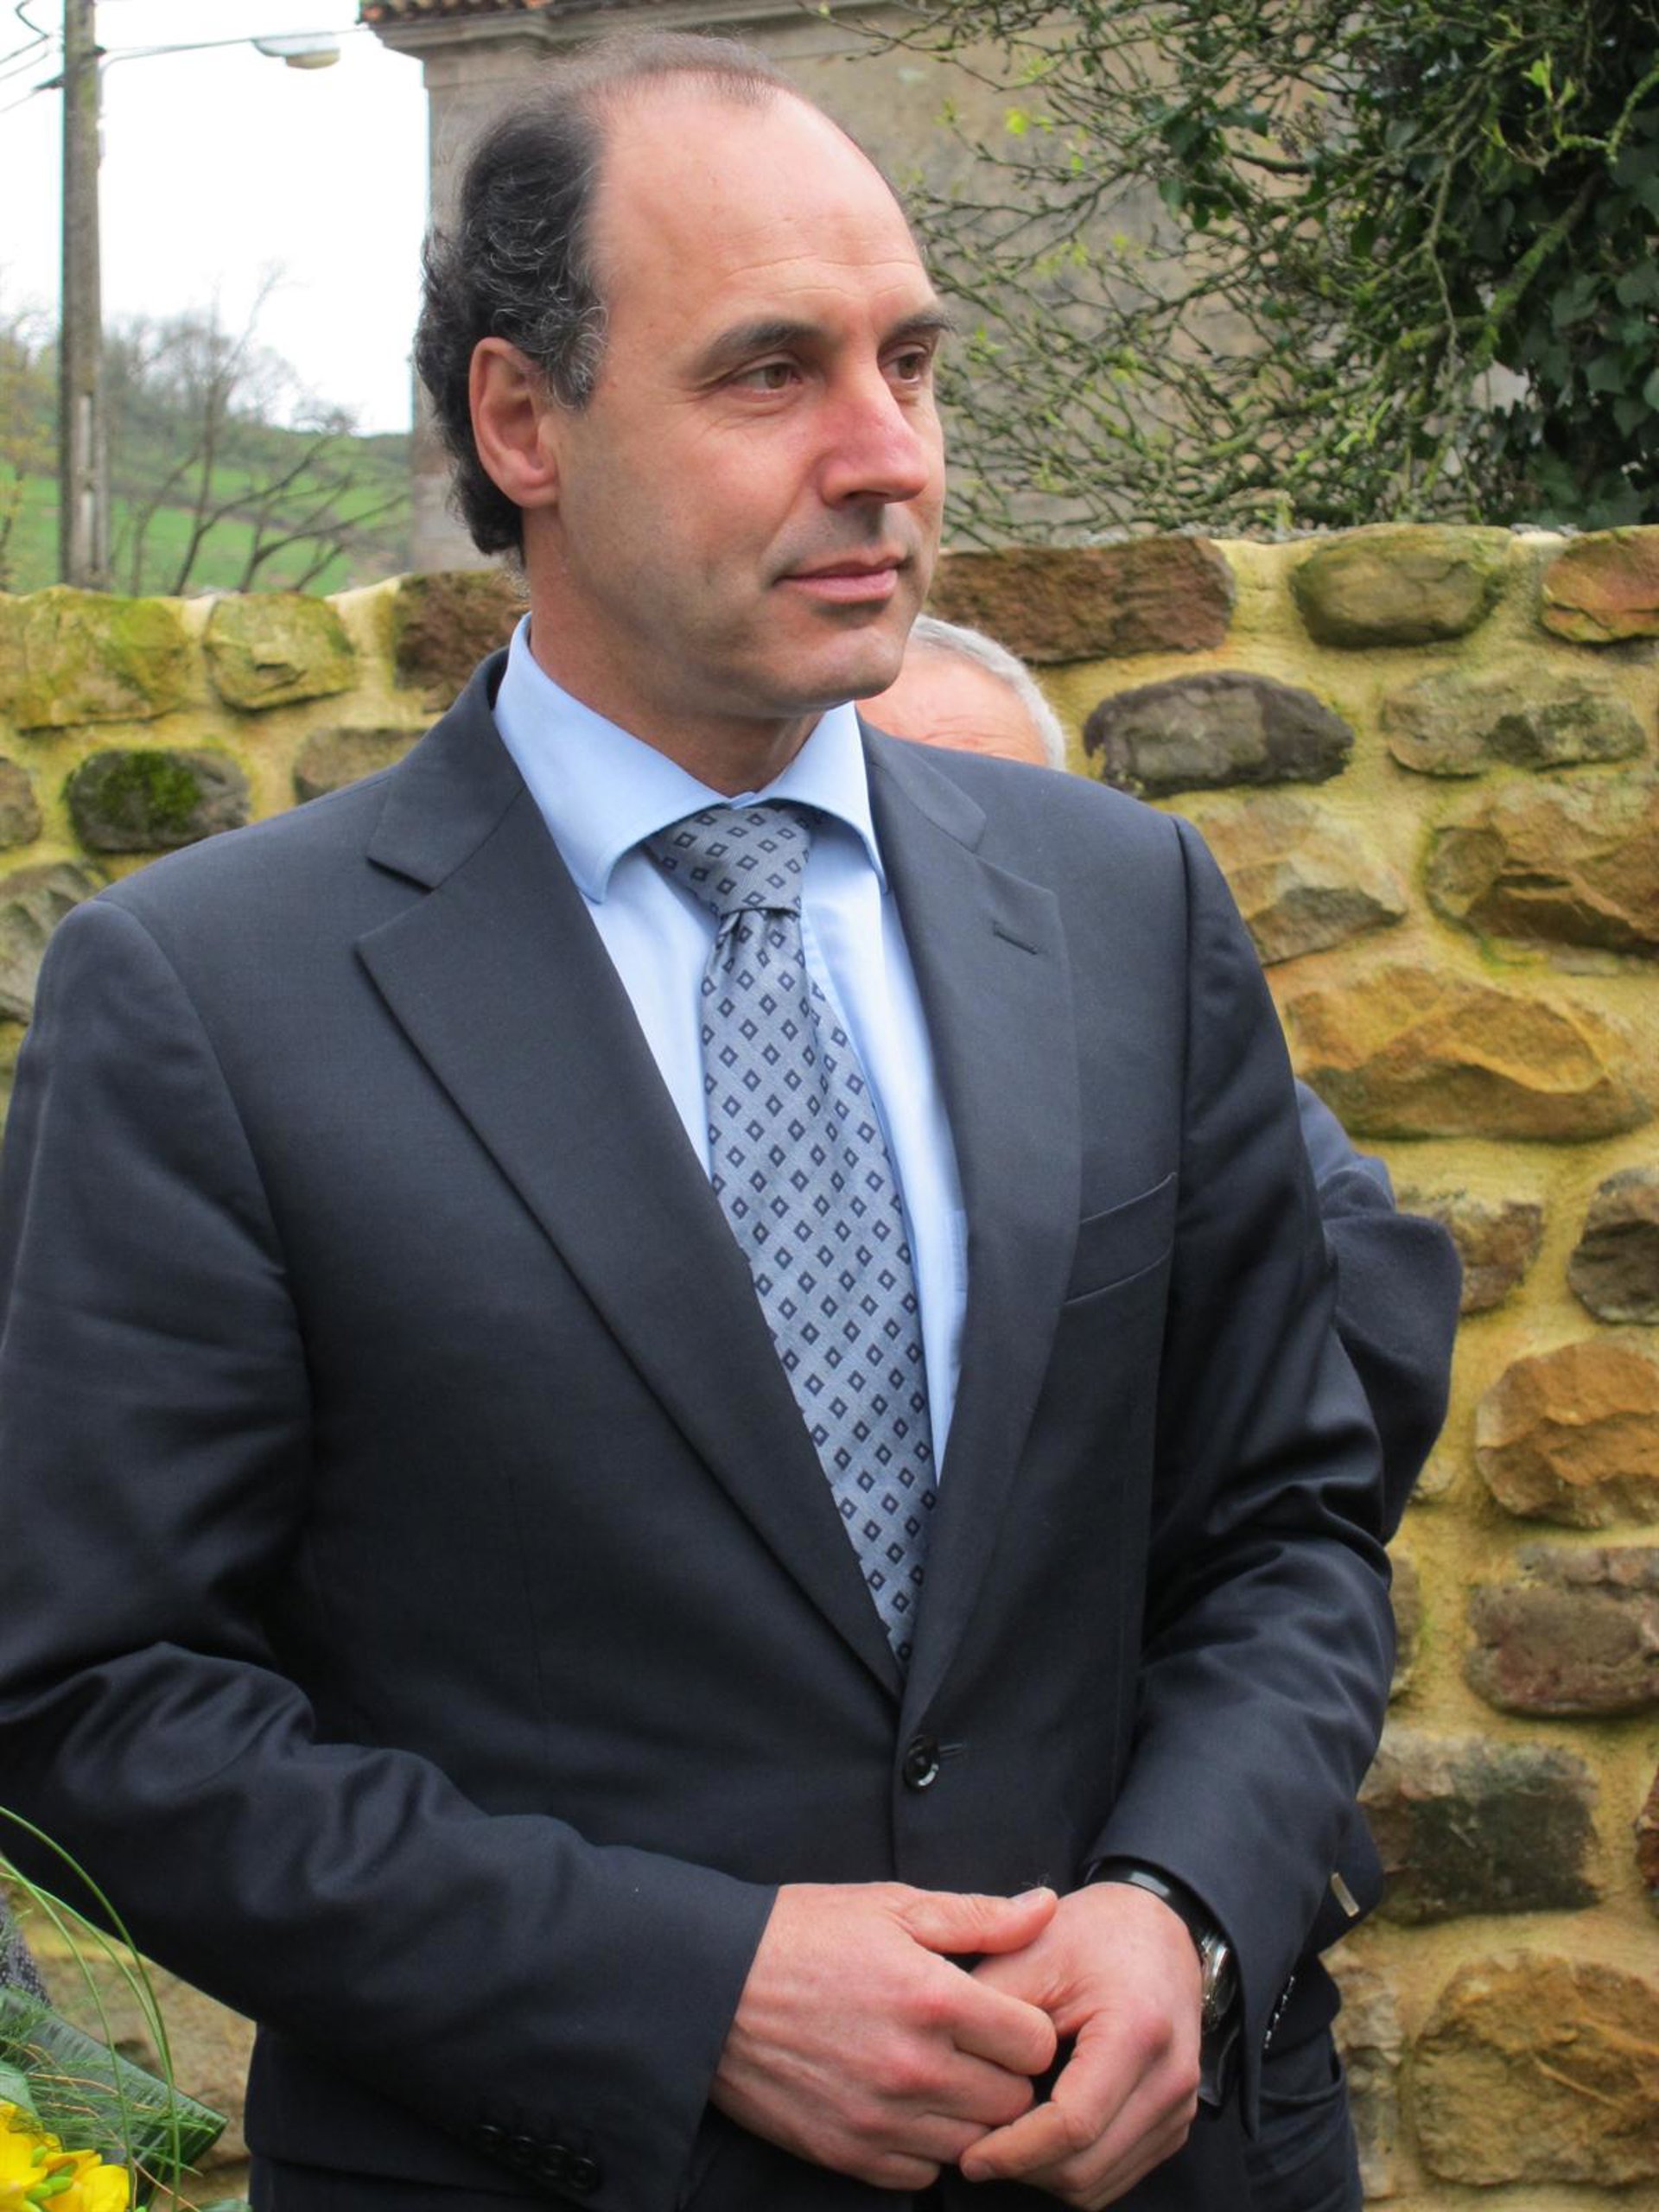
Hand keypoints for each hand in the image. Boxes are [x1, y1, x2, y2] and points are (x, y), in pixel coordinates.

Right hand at [711, 1882, 1060, 2188]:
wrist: (713, 1985)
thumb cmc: (804, 1934)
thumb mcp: (892, 1905)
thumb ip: (979, 1915)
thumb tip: (1047, 1906)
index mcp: (933, 1999)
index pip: (1035, 2045)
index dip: (1028, 2028)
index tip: (1004, 2016)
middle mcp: (914, 2068)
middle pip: (1012, 2102)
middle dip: (1004, 2074)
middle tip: (976, 2047)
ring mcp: (880, 2119)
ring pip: (972, 2144)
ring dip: (967, 2113)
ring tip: (940, 2073)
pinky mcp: (848, 2154)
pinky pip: (921, 2174)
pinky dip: (924, 2145)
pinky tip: (905, 2104)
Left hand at [959, 1882, 1201, 2206]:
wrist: (1155, 1930)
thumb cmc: (1092, 1935)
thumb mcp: (1030, 1953)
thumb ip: (988, 2009)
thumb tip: (946, 2073)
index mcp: (1136, 2031)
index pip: (1072, 2124)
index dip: (1014, 2150)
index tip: (970, 2155)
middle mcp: (1169, 2078)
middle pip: (1086, 2167)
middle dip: (1024, 2169)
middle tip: (976, 2153)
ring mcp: (1179, 2108)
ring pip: (1100, 2184)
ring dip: (1045, 2176)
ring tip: (1001, 2144)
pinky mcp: (1174, 2124)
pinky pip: (1116, 2176)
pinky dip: (1072, 2171)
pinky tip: (1037, 2140)